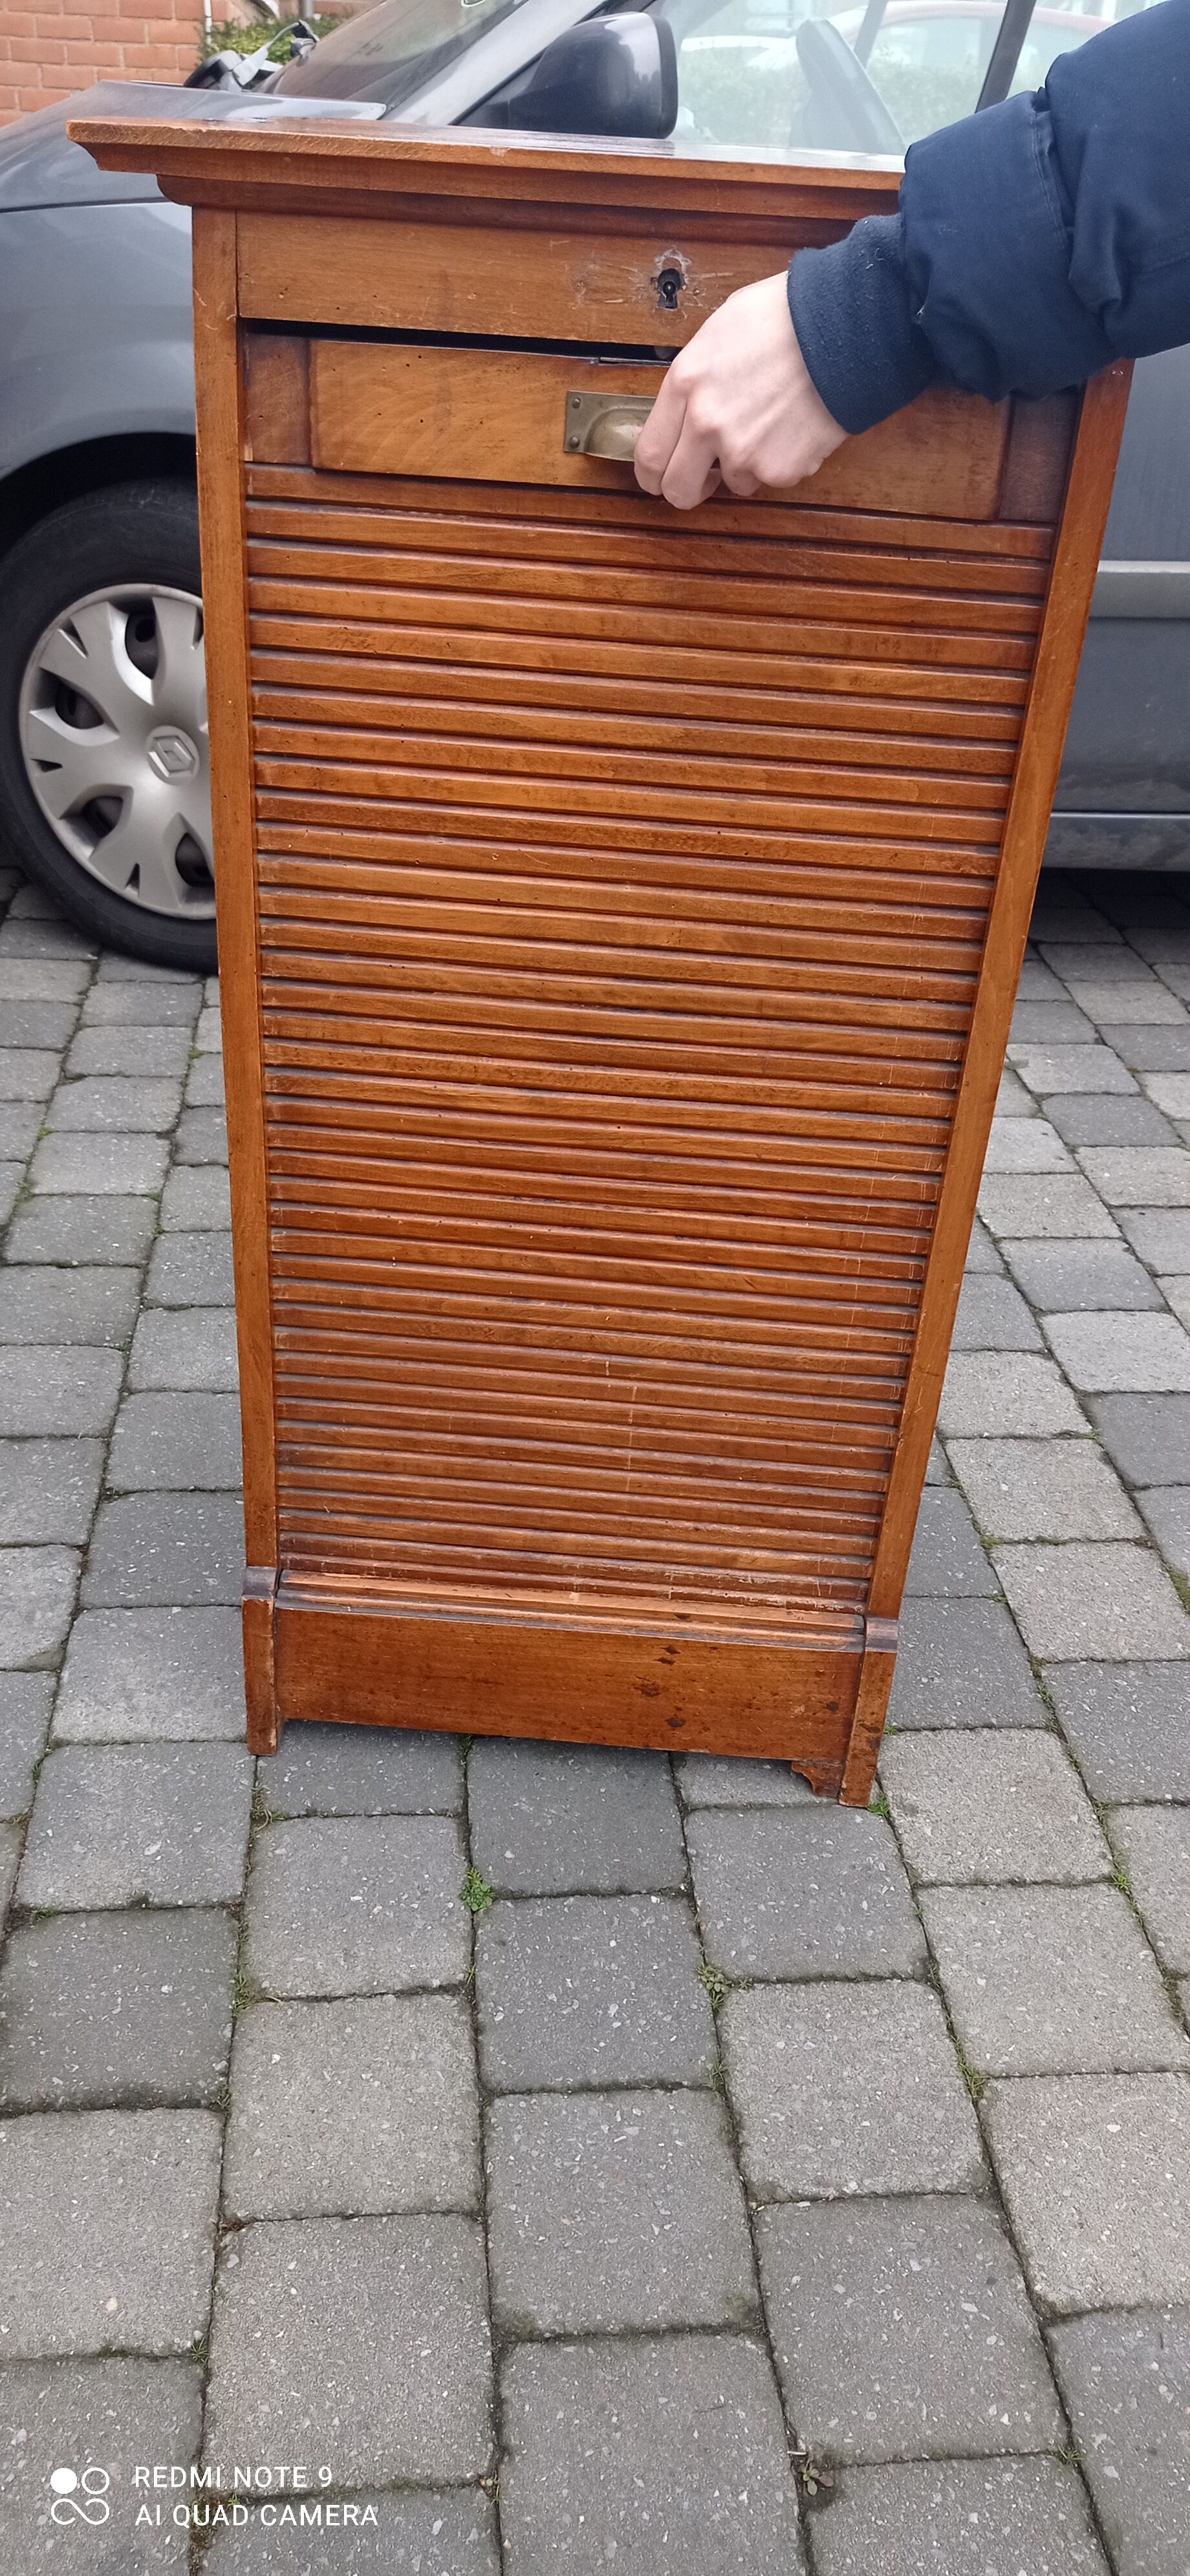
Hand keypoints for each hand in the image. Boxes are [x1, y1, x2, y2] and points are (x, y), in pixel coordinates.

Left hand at [633, 271, 847, 510]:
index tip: (658, 477)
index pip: (648, 454)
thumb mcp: (719, 333)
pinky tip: (795, 424)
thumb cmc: (785, 317)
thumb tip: (687, 409)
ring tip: (770, 423)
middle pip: (678, 490)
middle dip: (687, 491)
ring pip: (733, 483)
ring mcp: (744, 452)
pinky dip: (782, 460)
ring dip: (747, 464)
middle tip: (702, 481)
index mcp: (686, 384)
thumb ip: (695, 379)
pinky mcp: (781, 469)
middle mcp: (708, 424)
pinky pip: (772, 478)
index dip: (650, 475)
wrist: (843, 327)